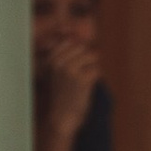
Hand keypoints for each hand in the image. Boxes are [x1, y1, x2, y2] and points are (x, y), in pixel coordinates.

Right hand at [32, 28, 97, 150]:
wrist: (63, 117)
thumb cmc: (64, 93)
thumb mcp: (59, 71)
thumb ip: (65, 53)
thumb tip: (74, 33)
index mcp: (53, 58)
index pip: (73, 42)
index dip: (78, 54)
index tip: (73, 69)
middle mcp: (59, 61)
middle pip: (84, 48)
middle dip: (87, 60)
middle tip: (78, 78)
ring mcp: (70, 69)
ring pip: (93, 56)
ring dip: (91, 69)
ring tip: (82, 82)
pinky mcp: (82, 79)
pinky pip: (97, 70)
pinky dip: (95, 79)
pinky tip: (85, 88)